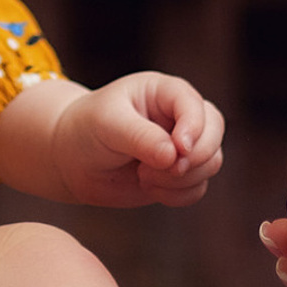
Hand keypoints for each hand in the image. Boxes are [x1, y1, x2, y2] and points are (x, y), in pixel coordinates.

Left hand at [45, 71, 224, 207]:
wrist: (72, 159)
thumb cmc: (87, 129)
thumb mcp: (109, 125)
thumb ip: (141, 138)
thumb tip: (173, 156)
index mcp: (163, 91)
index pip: (194, 104)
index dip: (194, 127)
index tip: (180, 150)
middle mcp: (177, 115)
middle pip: (214, 130)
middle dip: (197, 156)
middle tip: (168, 169)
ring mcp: (180, 146)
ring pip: (211, 162)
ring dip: (182, 178)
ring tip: (144, 177)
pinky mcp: (178, 174)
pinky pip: (198, 188)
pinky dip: (178, 195)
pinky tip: (148, 188)